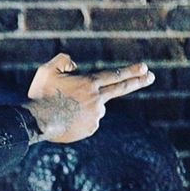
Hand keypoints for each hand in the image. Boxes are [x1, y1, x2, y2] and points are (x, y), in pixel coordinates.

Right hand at [25, 54, 154, 143]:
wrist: (38, 122)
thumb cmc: (40, 96)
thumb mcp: (46, 71)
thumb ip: (62, 61)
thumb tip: (75, 65)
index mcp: (89, 84)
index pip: (115, 75)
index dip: (131, 71)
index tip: (144, 68)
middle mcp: (97, 99)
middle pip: (120, 88)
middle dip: (139, 81)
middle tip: (151, 76)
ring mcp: (95, 116)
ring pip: (94, 108)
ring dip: (82, 108)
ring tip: (63, 111)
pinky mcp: (90, 129)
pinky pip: (87, 122)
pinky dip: (78, 120)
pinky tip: (65, 120)